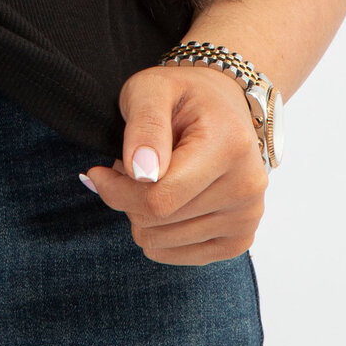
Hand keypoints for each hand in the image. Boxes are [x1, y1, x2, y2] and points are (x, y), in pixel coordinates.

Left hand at [81, 63, 267, 264]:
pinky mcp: (240, 239)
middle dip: (129, 198)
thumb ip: (144, 125)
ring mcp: (247, 217)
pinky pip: (178, 256)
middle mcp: (246, 187)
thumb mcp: (153, 88)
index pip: (159, 197)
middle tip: (134, 166)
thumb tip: (141, 173)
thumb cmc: (184, 95)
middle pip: (158, 222)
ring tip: (155, 178)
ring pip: (163, 242)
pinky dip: (160, 232)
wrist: (224, 105)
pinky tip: (168, 200)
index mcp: (229, 146)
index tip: (98, 172)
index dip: (117, 191)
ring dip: (144, 214)